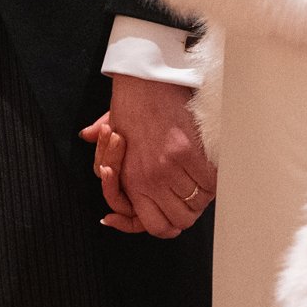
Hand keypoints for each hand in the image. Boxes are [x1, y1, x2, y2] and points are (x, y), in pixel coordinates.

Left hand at [85, 75, 213, 237]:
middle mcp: (150, 180)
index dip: (170, 224)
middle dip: (190, 211)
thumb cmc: (130, 105)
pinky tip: (209, 169)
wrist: (144, 79)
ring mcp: (170, 167)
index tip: (175, 214)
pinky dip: (213, 178)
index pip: (157, 227)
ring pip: (199, 202)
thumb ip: (106, 161)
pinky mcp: (189, 152)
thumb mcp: (110, 139)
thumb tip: (92, 152)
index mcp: (132, 181)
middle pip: (182, 220)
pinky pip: (211, 182)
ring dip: (203, 194)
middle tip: (190, 196)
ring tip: (200, 181)